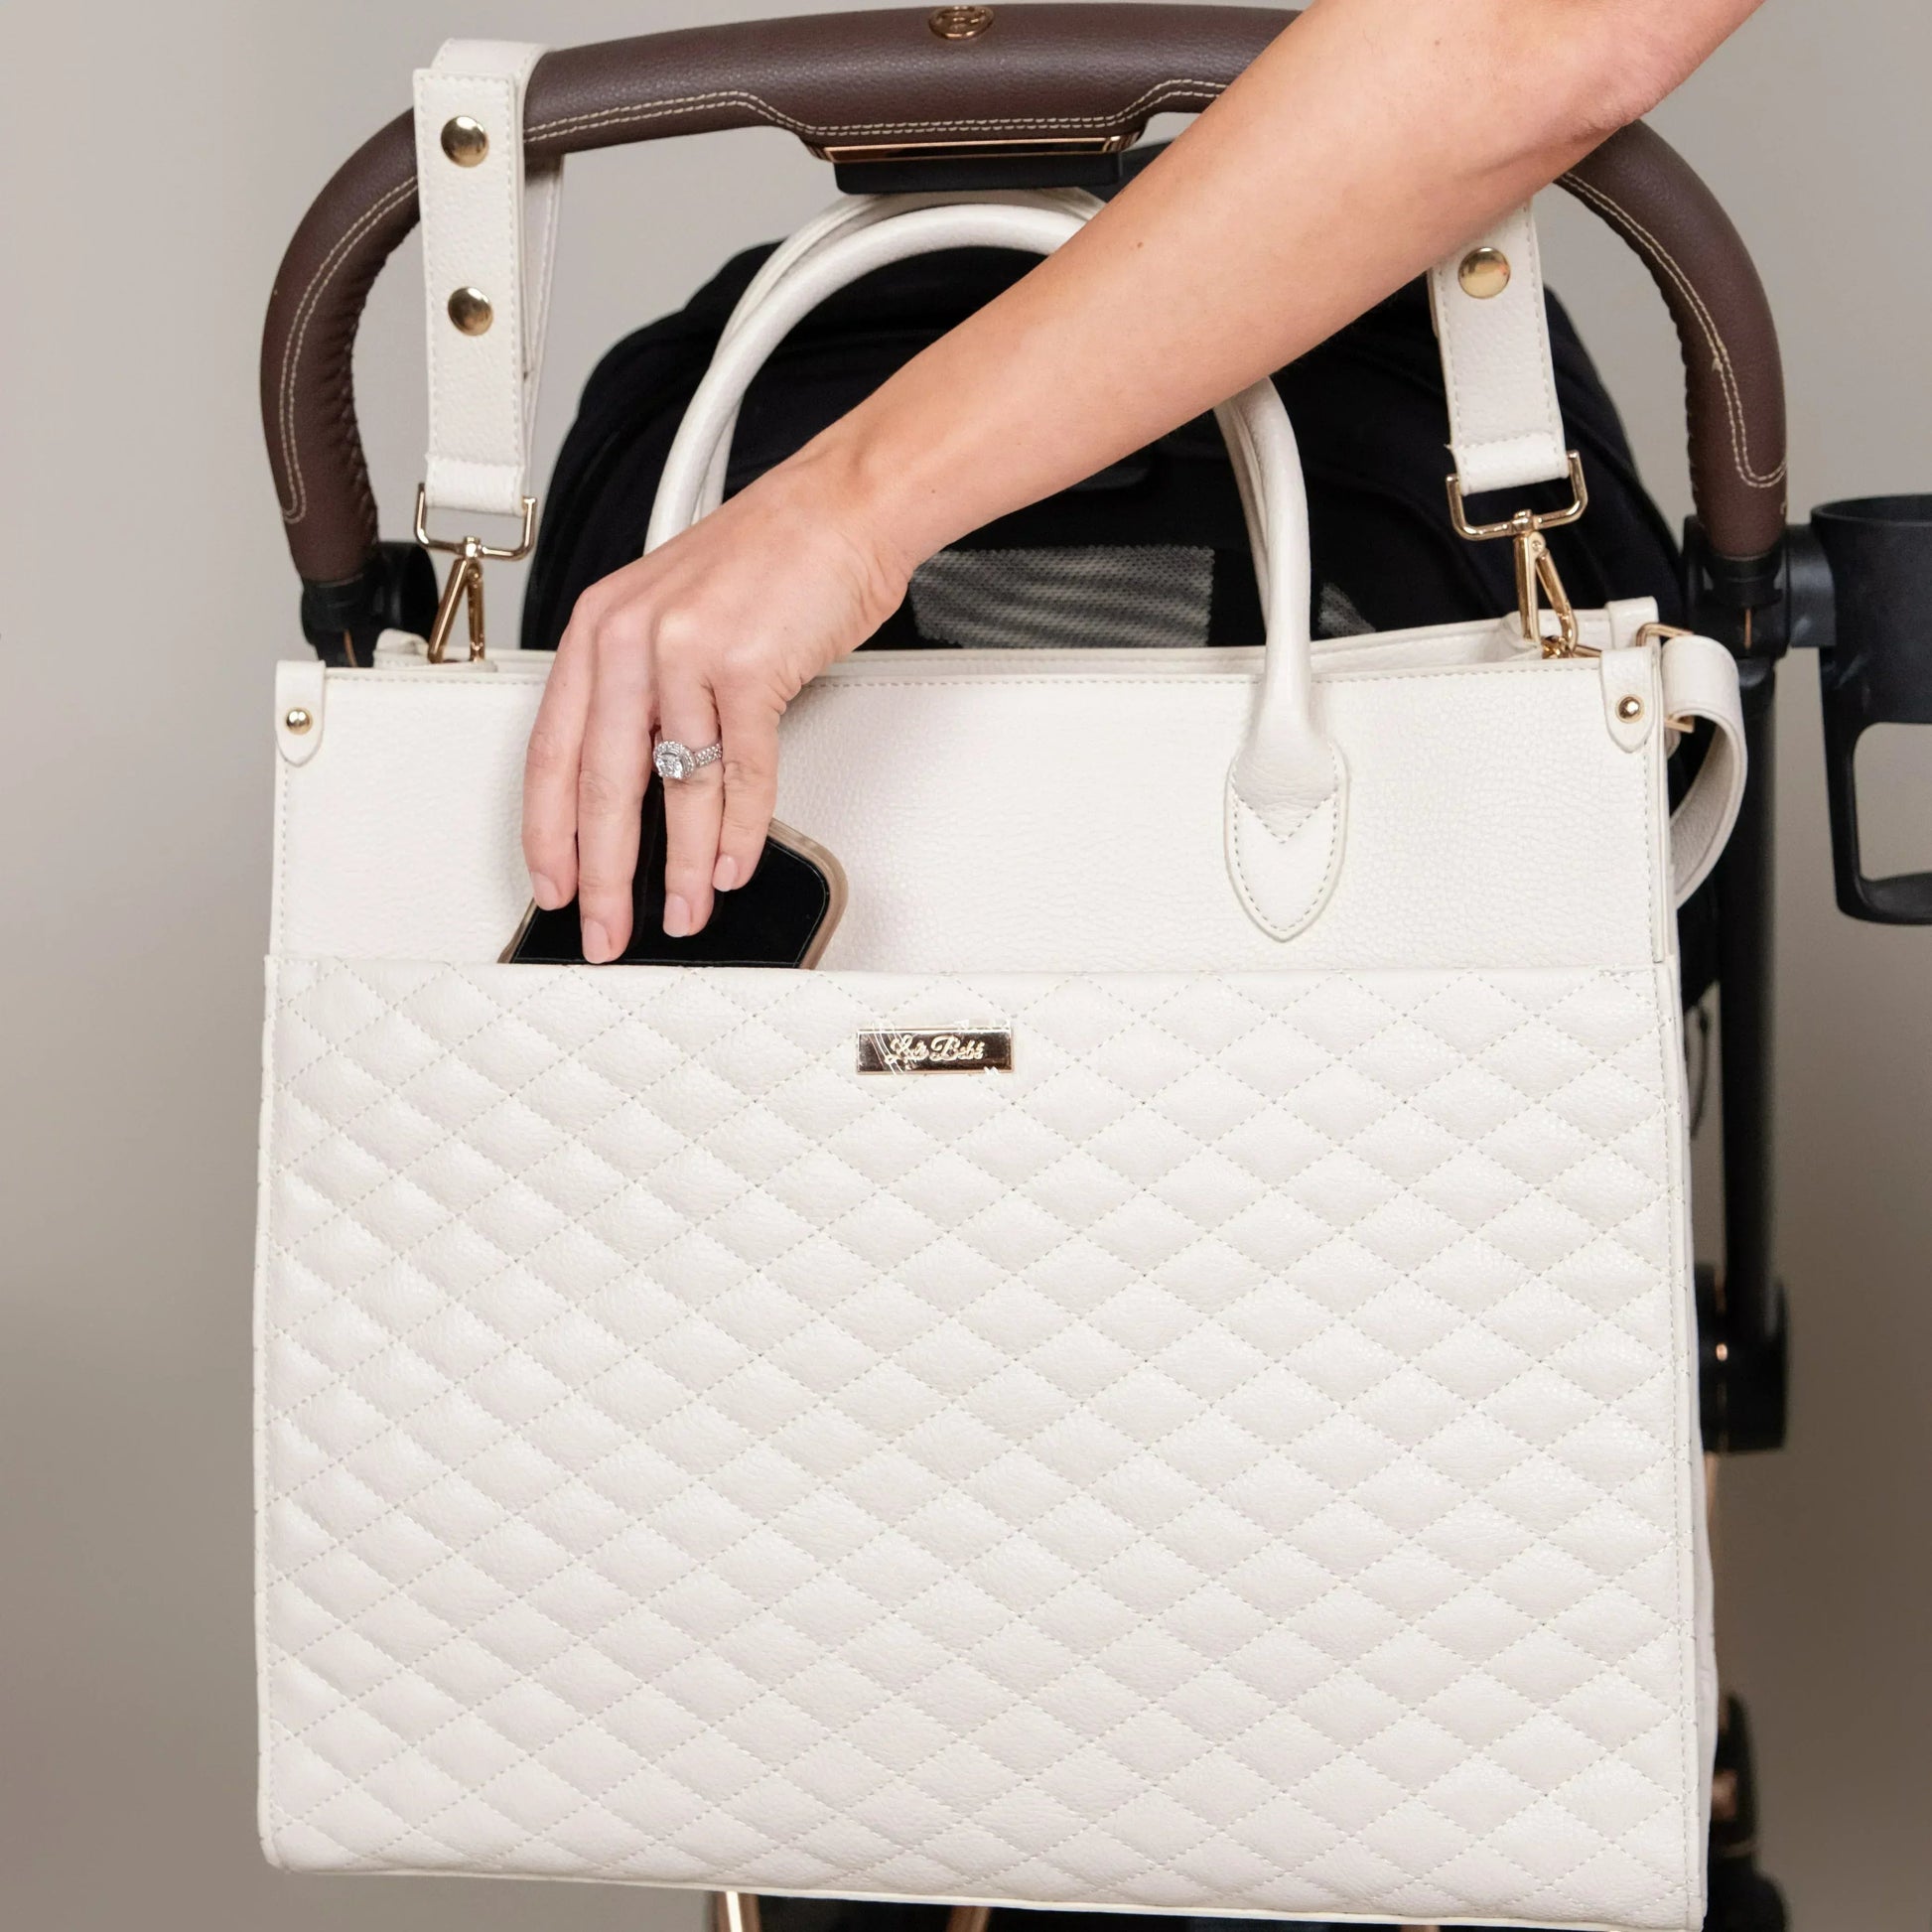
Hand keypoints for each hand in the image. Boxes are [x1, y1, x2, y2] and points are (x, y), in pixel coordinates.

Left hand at [522, 450, 909, 960]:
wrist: (841, 507)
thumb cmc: (768, 560)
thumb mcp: (673, 616)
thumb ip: (645, 695)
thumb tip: (639, 790)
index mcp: (598, 627)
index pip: (550, 751)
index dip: (548, 832)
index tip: (554, 885)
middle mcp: (631, 637)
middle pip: (599, 782)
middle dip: (602, 873)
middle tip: (604, 928)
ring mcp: (688, 651)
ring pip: (671, 787)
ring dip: (676, 866)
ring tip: (681, 912)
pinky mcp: (750, 667)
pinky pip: (739, 772)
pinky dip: (737, 830)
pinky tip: (730, 864)